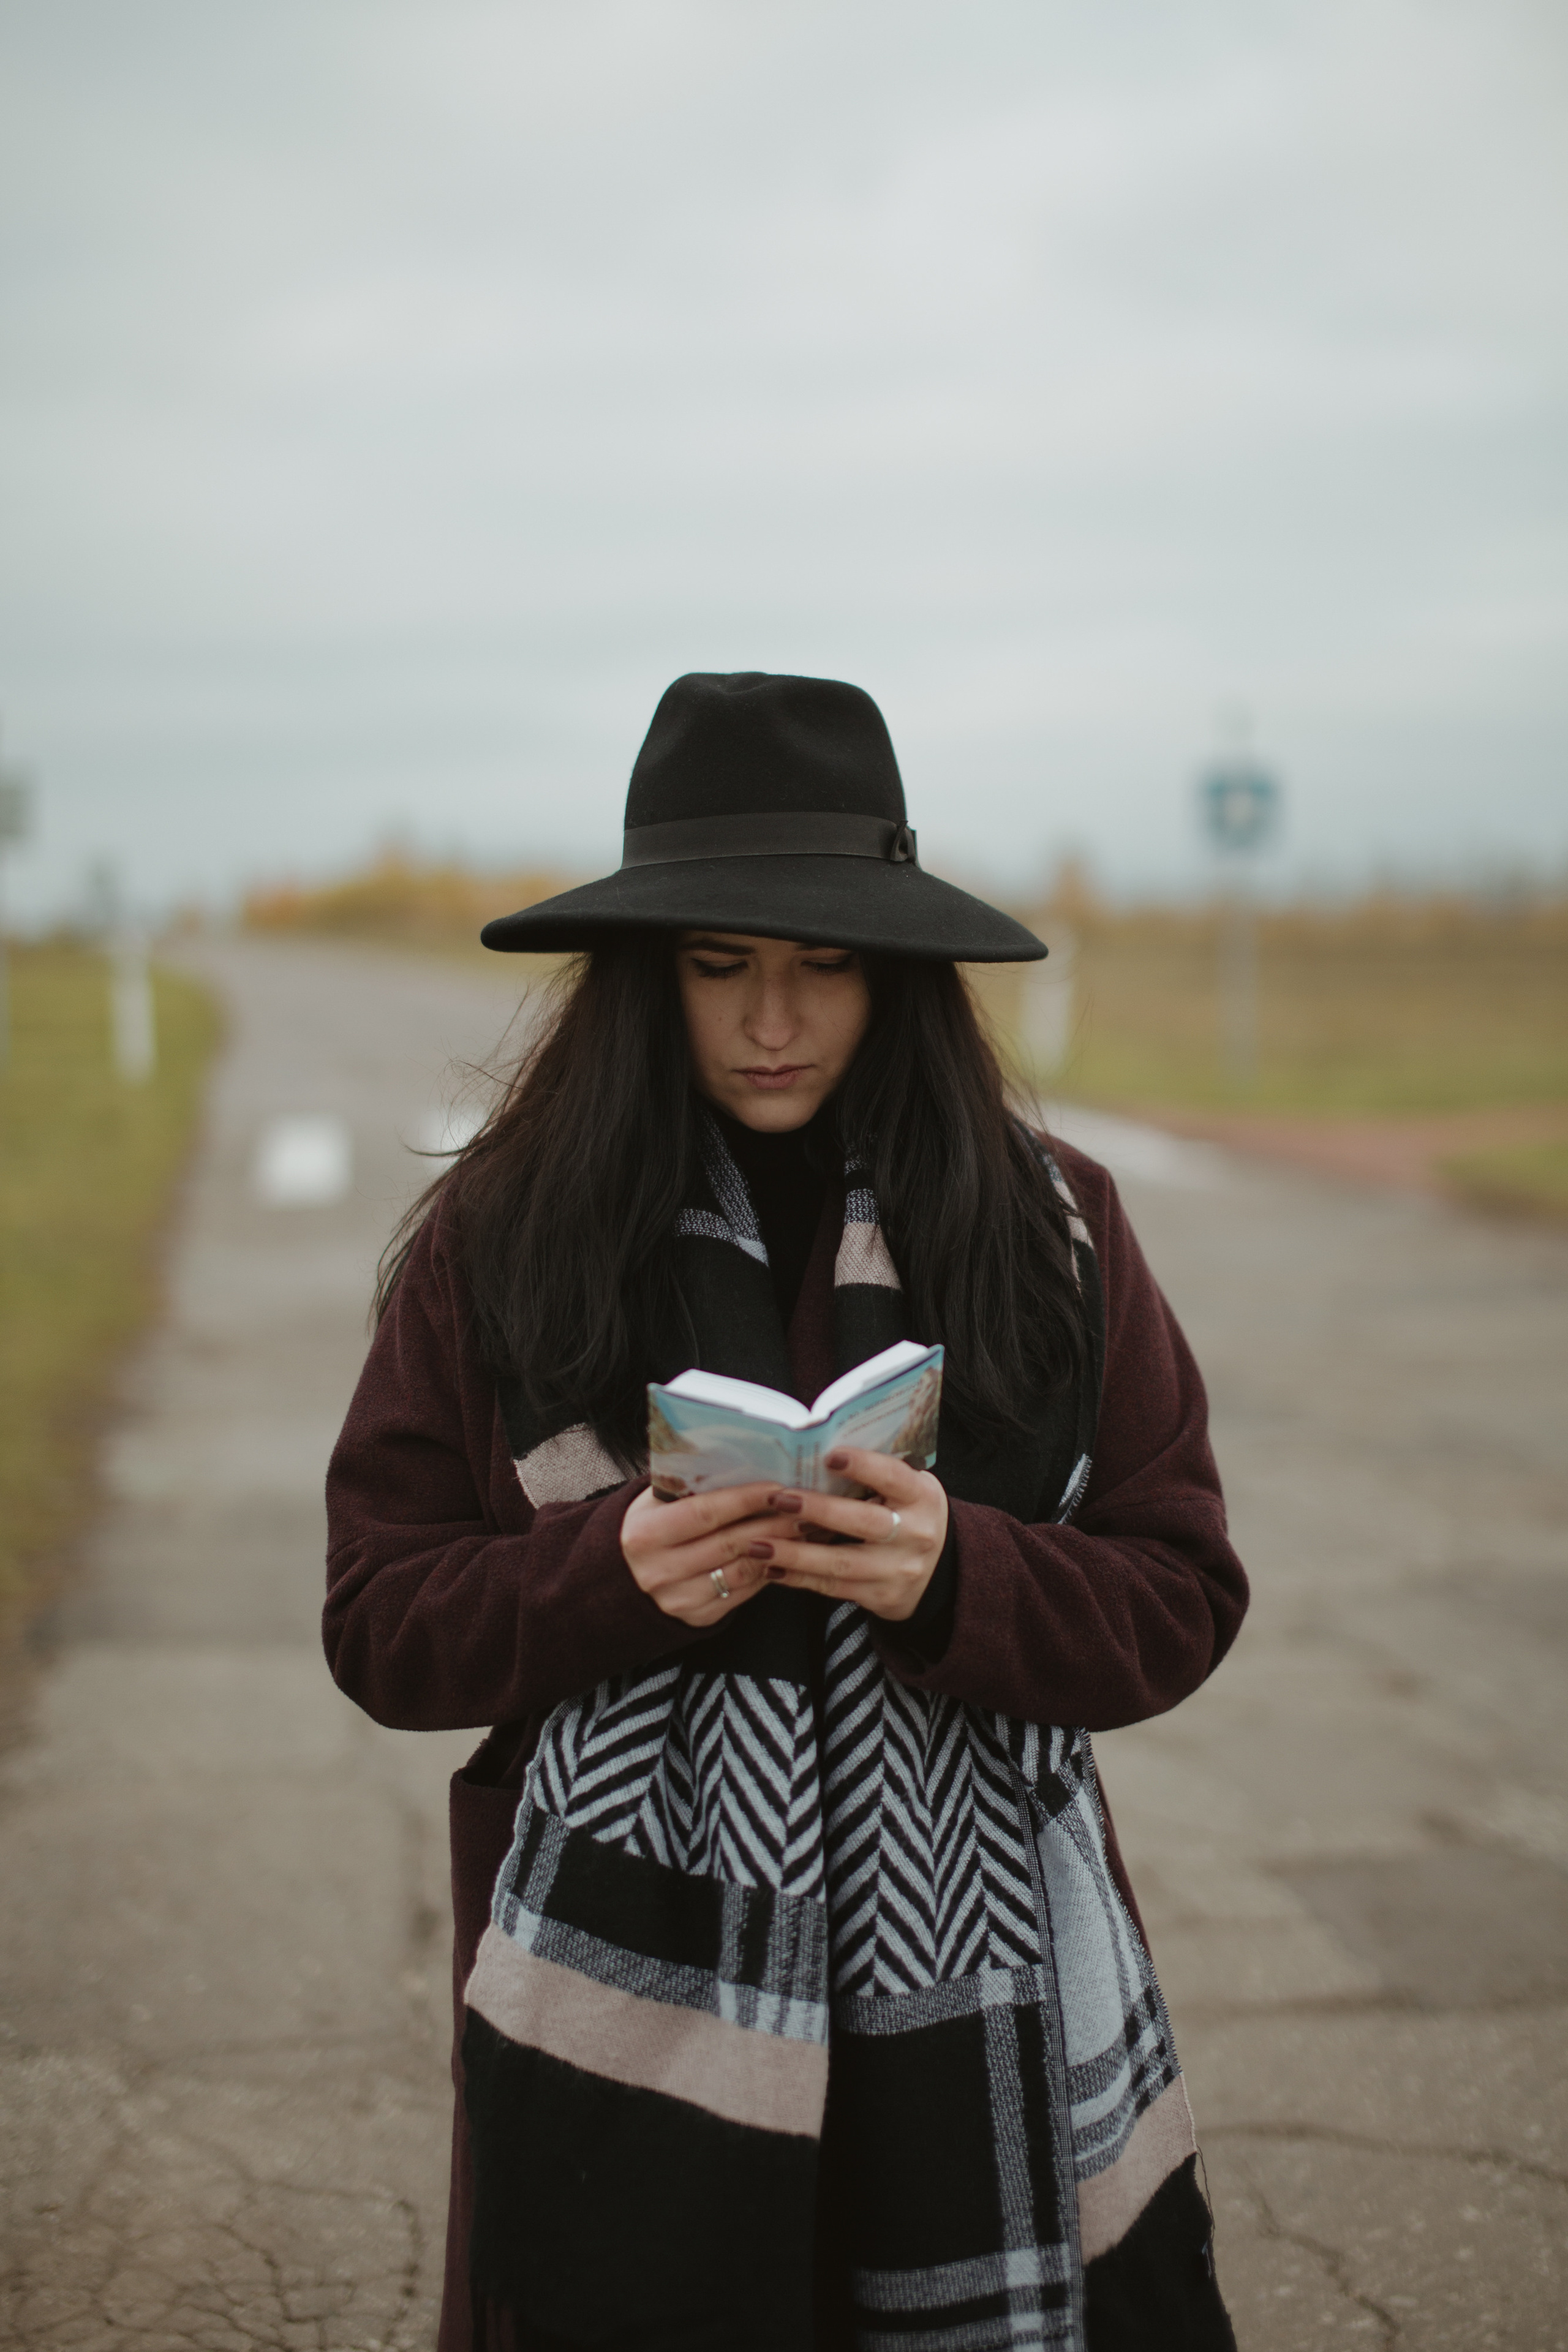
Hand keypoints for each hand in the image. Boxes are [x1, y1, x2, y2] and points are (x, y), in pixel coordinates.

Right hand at [621, 1482, 798, 1627]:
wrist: (619, 1580)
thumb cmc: (647, 1528)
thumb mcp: (652, 1503)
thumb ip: (687, 1486)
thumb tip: (741, 1462)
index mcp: (645, 1534)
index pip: (706, 1513)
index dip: (746, 1499)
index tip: (778, 1487)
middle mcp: (659, 1570)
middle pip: (731, 1543)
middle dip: (774, 1523)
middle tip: (806, 1508)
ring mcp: (678, 1599)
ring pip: (742, 1571)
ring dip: (780, 1549)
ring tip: (805, 1529)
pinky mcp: (696, 1618)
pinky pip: (742, 1593)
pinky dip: (767, 1572)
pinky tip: (786, 1555)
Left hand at [756, 1449, 948, 1621]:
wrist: (938, 1572)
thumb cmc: (909, 1514)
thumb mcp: (907, 1489)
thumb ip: (875, 1475)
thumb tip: (818, 1451)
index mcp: (922, 1497)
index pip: (893, 1477)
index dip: (863, 1466)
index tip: (829, 1456)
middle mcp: (916, 1534)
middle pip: (864, 1523)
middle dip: (818, 1511)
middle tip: (779, 1499)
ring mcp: (899, 1570)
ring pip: (841, 1562)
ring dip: (795, 1554)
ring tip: (757, 1544)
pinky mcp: (882, 1597)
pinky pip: (834, 1588)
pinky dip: (799, 1578)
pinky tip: (772, 1568)